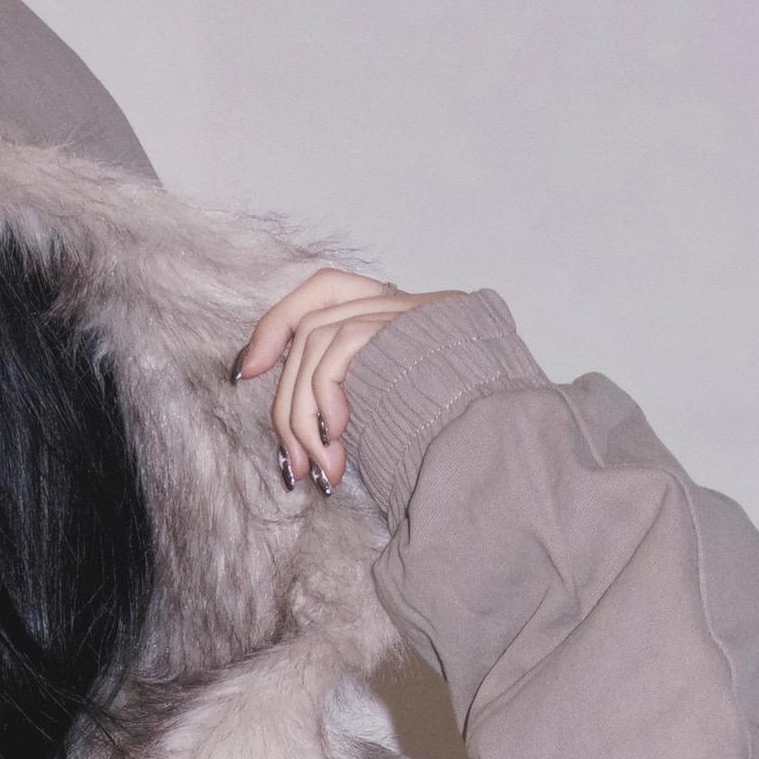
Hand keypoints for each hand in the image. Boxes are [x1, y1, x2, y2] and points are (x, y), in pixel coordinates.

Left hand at [232, 267, 462, 495]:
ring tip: (320, 468)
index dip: (277, 322)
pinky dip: (322, 401)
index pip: (326, 289)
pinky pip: (338, 351)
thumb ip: (355, 411)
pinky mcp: (408, 325)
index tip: (247, 369)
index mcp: (403, 323)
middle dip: (286, 401)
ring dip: (303, 415)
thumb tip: (297, 444)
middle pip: (312, 321)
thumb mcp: (395, 430)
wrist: (510, 445)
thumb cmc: (457, 452)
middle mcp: (405, 306)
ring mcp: (410, 311)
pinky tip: (337, 444)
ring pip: (317, 339)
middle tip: (293, 464)